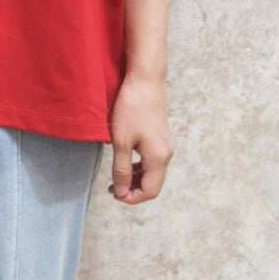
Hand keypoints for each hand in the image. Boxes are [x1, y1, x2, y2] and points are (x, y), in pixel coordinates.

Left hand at [108, 74, 173, 204]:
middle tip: (112, 188)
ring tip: (116, 176)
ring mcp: (165, 144)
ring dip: (135, 177)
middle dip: (133, 189)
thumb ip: (121, 169)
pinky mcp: (160, 135)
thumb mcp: (121, 141)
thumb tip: (121, 191)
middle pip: (153, 183)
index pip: (150, 191)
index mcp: (158, 158)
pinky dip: (139, 166)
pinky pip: (152, 159)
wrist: (145, 81)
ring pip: (152, 171)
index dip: (132, 198)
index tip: (114, 194)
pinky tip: (125, 160)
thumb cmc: (131, 108)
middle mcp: (166, 154)